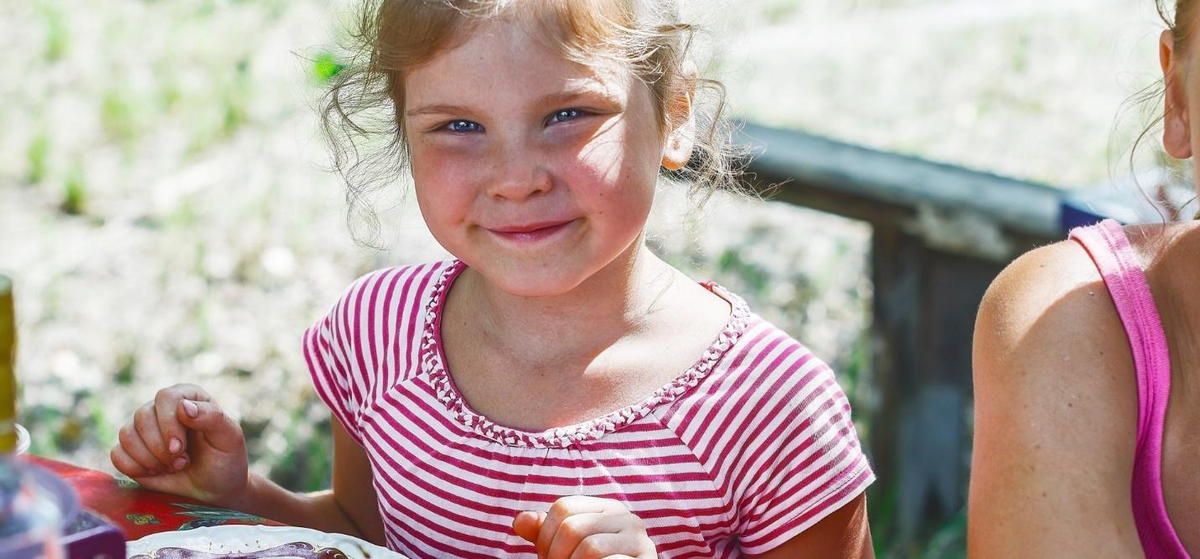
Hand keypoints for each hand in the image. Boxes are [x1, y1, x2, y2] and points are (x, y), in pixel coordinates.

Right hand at [110, 383, 248, 508]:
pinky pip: (117, 454)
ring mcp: (144, 428)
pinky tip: (156, 472)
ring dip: (149, 459)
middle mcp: (162, 408)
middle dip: (160, 447)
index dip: (169, 424)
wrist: (215, 489)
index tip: (179, 448)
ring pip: (127, 435)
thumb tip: (183, 406)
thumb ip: (212, 417)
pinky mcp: (131, 450)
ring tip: (173, 467)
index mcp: (188, 396)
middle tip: (181, 462)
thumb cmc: (225, 460)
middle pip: (142, 416)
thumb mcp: (229, 438)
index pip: (166, 398)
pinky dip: (135, 468)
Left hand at [512, 496, 656, 558]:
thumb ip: (544, 533)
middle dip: (555, 556)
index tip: (546, 557)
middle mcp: (628, 519)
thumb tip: (520, 521)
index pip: (563, 507)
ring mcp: (641, 542)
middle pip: (573, 527)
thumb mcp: (565, 549)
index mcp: (607, 508)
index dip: (544, 536)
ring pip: (590, 548)